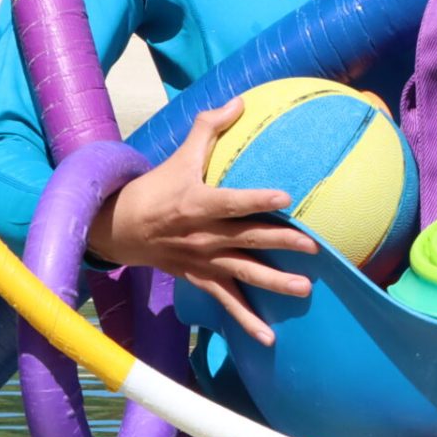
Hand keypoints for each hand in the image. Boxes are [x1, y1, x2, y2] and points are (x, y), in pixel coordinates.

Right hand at [86, 98, 321, 346]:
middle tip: (315, 248)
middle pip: (249, 239)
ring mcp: (204, 261)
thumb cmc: (157, 186)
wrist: (121, 227)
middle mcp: (204, 235)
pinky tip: (270, 337)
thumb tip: (240, 99)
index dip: (258, 198)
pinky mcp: (202, 279)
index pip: (234, 200)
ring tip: (305, 290)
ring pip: (244, 274)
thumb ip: (210, 126)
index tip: (286, 196)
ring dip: (275, 284)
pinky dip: (247, 322)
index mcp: (199, 202)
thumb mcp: (179, 154)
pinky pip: (227, 303)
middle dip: (283, 243)